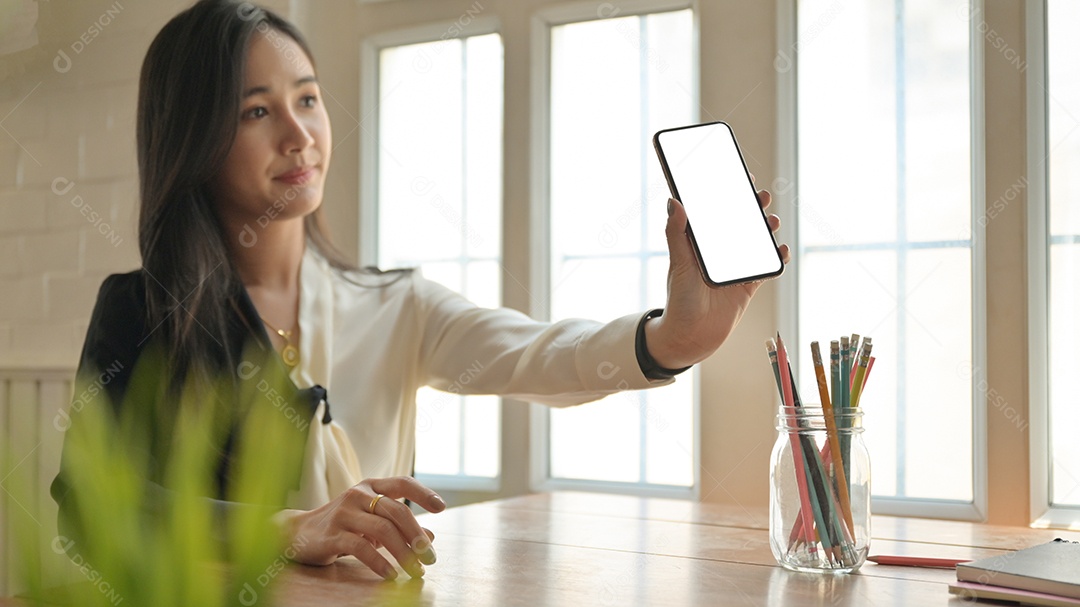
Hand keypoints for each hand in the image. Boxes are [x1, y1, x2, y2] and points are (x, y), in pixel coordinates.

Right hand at [274, 476, 445, 579]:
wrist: (296, 533)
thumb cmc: (342, 526)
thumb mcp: (371, 522)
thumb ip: (399, 527)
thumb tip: (431, 538)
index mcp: (370, 487)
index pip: (401, 482)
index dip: (423, 493)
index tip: (441, 508)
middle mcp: (357, 494)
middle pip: (396, 510)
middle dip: (417, 535)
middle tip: (430, 557)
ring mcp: (343, 513)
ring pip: (382, 530)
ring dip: (403, 553)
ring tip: (415, 571)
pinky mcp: (331, 535)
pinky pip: (361, 548)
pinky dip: (380, 563)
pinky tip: (391, 575)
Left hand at [645, 190, 789, 368]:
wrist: (691, 336)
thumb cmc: (679, 299)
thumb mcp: (679, 263)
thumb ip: (676, 234)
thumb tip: (674, 201)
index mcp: (702, 242)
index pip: (715, 211)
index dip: (727, 192)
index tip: (739, 176)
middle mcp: (721, 251)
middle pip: (740, 222)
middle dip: (752, 207)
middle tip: (761, 195)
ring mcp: (737, 267)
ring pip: (756, 241)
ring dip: (766, 228)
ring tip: (771, 220)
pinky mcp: (749, 284)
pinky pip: (767, 267)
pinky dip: (776, 257)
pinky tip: (780, 249)